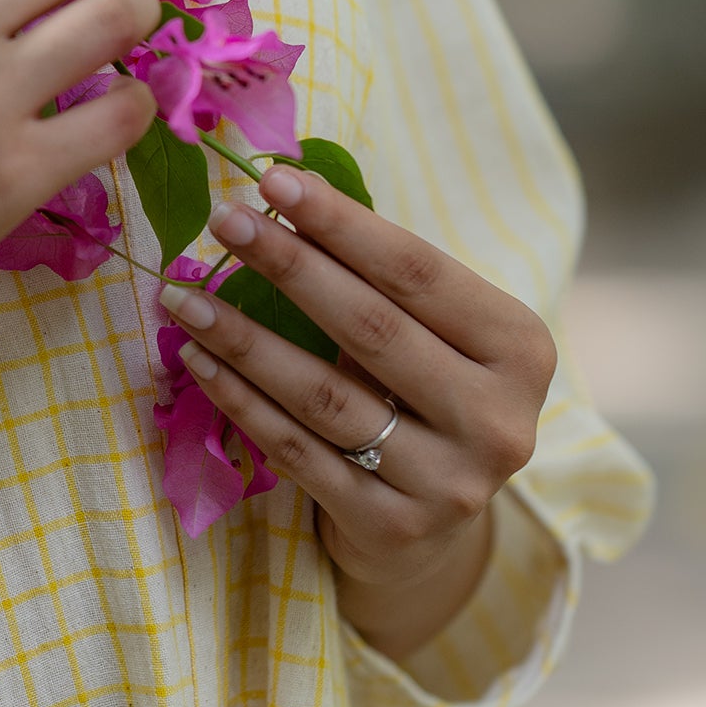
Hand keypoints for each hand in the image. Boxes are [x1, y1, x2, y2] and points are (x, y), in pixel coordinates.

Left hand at [158, 167, 554, 660]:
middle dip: (289, 266)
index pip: (419, 272)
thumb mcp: (436, 332)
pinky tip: (197, 360)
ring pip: (325, 397)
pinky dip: (240, 400)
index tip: (273, 178)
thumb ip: (383, 277)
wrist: (435, 521)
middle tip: (222, 219)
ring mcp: (447, 483)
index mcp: (521, 350)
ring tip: (184, 298)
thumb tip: (284, 188)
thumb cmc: (424, 389)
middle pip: (372, 329)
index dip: (342, 223)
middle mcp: (497, 421)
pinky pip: (298, 452)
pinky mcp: (391, 527)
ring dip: (245, 339)